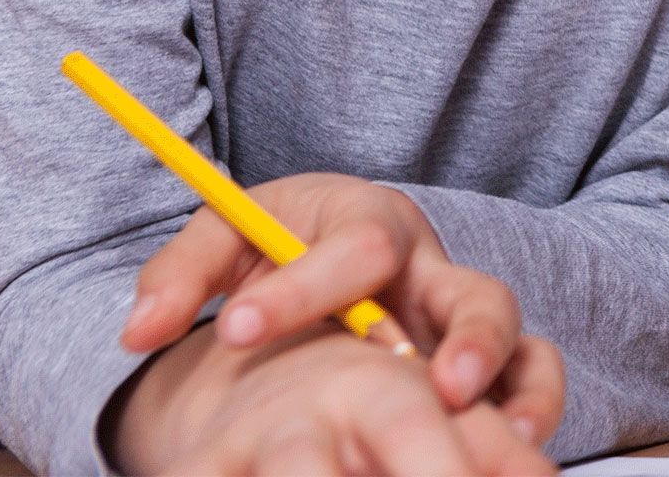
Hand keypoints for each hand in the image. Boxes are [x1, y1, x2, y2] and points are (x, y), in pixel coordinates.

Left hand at [118, 173, 563, 454]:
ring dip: (503, 381)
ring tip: (471, 420)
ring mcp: (459, 320)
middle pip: (473, 292)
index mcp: (369, 224)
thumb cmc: (277, 244)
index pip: (357, 247)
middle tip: (431, 382)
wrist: (321, 247)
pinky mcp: (481, 361)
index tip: (236, 330)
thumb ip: (182, 276)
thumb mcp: (225, 238)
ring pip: (513, 338)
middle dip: (464, 338)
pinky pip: (530, 375)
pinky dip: (530, 406)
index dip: (301, 289)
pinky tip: (509, 444)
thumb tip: (139, 331)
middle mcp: (430, 272)